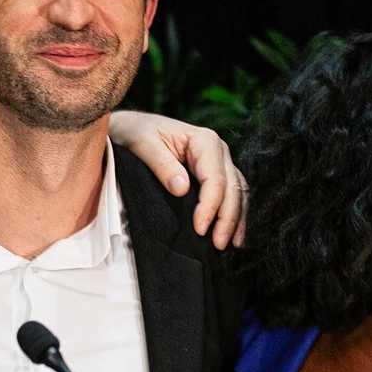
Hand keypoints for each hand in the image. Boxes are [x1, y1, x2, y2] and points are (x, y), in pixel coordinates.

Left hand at [107, 111, 247, 249]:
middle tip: (218, 244)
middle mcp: (218, 150)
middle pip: (232, 187)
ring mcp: (219, 162)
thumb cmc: (136, 133)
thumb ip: (161, 164)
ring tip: (230, 244)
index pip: (215, 178)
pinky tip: (232, 232)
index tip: (200, 229)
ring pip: (238, 192)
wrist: (133, 127)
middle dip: (228, 218)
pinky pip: (231, 194)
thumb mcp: (142, 143)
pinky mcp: (214, 174)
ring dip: (235, 219)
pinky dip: (234, 214)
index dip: (210, 205)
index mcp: (204, 140)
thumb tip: (182, 189)